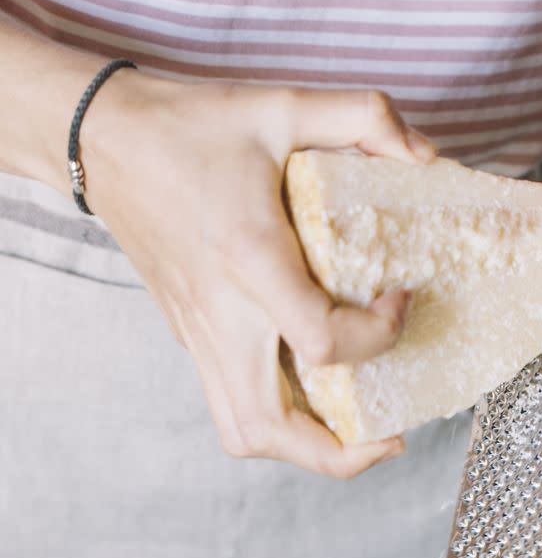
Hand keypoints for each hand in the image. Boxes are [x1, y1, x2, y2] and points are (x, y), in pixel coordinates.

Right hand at [83, 73, 435, 476]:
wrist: (101, 138)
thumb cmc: (189, 125)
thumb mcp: (282, 104)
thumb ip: (364, 115)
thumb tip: (424, 154)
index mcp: (249, 261)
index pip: (322, 342)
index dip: (381, 334)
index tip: (400, 296)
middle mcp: (221, 313)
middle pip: (269, 429)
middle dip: (340, 453)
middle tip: (390, 432)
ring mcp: (200, 332)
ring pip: (242, 432)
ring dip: (304, 449)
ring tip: (355, 428)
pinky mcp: (190, 335)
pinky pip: (231, 404)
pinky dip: (279, 418)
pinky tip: (316, 387)